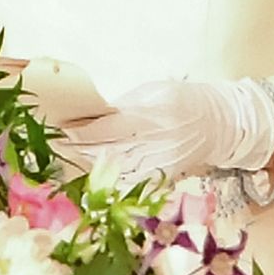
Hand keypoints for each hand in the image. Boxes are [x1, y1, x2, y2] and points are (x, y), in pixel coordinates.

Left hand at [60, 79, 273, 185]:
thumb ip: (125, 105)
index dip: (82, 132)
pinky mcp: (163, 177)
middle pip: (108, 151)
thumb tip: (93, 114)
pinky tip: (92, 178)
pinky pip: (132, 183)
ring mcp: (160, 163)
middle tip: (54, 147)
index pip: (108, 127)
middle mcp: (156, 142)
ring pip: (116, 170)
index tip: (61, 129)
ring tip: (65, 162)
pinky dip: (110, 181)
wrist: (220, 124)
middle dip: (79, 151)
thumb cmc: (184, 100)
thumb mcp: (155, 91)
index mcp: (153, 114)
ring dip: (89, 167)